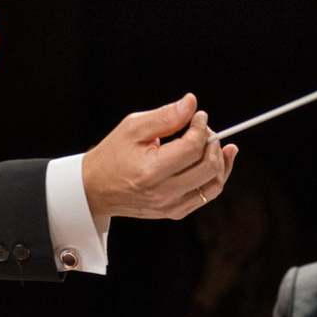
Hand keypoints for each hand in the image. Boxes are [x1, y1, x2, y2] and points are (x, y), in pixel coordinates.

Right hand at [81, 93, 238, 220]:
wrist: (95, 189)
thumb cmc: (112, 156)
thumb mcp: (133, 128)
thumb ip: (165, 116)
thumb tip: (191, 104)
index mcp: (151, 171)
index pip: (192, 148)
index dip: (201, 128)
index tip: (199, 116)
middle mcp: (163, 192)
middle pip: (209, 167)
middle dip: (213, 143)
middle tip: (204, 129)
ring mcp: (170, 206)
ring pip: (214, 185)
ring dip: (221, 161)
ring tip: (218, 144)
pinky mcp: (174, 212)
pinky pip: (206, 195)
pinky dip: (215, 177)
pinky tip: (216, 161)